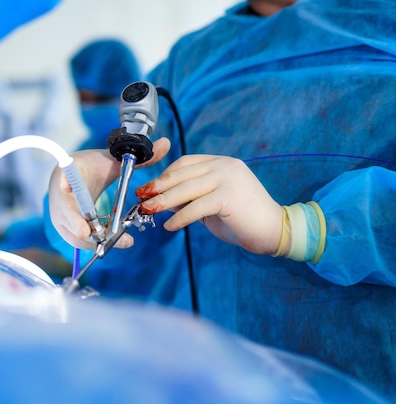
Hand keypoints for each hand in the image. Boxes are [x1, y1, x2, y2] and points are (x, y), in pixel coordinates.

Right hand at [48, 138, 170, 249]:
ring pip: (76, 236)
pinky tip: (119, 240)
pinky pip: (80, 241)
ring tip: (126, 240)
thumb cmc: (88, 167)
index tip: (73, 203)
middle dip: (91, 231)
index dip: (68, 195)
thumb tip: (166, 143)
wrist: (66, 176)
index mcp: (68, 177)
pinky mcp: (64, 229)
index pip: (65, 186)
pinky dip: (99, 242)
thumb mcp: (111, 160)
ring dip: (99, 241)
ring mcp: (59, 217)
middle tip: (116, 238)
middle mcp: (60, 200)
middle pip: (70, 219)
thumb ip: (139, 157)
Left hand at [136, 155, 282, 254]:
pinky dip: (180, 218)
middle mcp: (224, 166)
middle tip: (140, 197)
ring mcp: (227, 179)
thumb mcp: (211, 203)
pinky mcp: (228, 197)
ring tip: (148, 211)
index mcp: (221, 163)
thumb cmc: (241, 218)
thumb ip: (190, 197)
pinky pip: (195, 207)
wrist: (274, 230)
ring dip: (162, 201)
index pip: (185, 163)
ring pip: (185, 189)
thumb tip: (161, 199)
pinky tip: (170, 226)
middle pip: (182, 174)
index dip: (165, 174)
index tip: (149, 187)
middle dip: (157, 186)